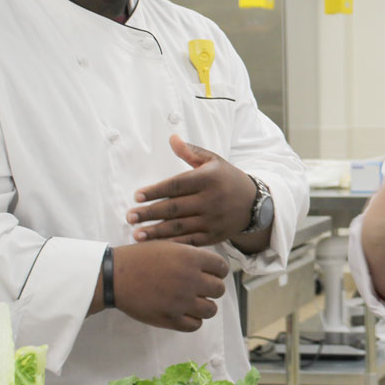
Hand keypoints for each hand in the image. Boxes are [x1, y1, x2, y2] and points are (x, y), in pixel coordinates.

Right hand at [111, 241, 228, 331]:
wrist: (115, 276)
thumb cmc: (141, 258)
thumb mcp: (169, 246)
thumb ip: (193, 255)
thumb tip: (213, 266)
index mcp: (191, 258)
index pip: (222, 268)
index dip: (218, 271)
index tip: (210, 274)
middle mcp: (190, 279)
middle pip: (219, 289)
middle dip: (212, 288)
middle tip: (200, 288)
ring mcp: (181, 301)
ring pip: (211, 310)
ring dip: (205, 306)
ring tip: (193, 302)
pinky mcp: (170, 319)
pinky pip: (195, 325)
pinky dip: (193, 320)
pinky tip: (185, 313)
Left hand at [128, 134, 257, 246]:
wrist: (254, 203)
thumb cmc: (227, 178)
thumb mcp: (213, 161)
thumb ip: (190, 152)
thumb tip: (171, 138)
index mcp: (209, 179)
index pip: (176, 186)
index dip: (155, 191)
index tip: (137, 196)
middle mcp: (212, 200)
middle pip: (174, 208)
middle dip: (149, 213)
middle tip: (130, 216)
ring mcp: (213, 220)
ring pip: (179, 227)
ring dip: (156, 232)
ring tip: (136, 233)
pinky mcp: (214, 236)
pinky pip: (190, 241)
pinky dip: (172, 244)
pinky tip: (156, 246)